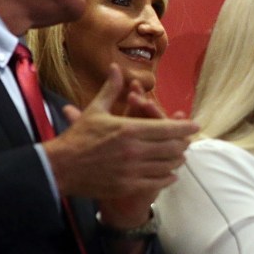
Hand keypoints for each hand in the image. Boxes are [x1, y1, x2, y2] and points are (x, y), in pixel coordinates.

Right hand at [46, 65, 196, 206]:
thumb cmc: (78, 137)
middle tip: (187, 142)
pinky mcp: (127, 186)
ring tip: (180, 156)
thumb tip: (116, 67)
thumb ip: (111, 90)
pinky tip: (171, 174)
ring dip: (177, 160)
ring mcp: (132, 170)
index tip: (195, 125)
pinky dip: (168, 177)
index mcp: (129, 129)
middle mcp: (134, 150)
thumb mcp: (95, 110)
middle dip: (183, 144)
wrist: (59, 168)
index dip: (185, 127)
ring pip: (168, 166)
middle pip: (172, 147)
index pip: (168, 128)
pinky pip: (157, 182)